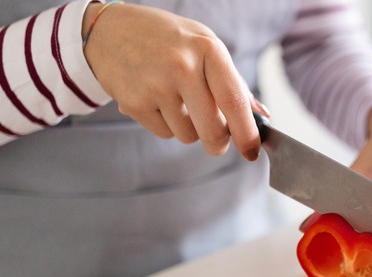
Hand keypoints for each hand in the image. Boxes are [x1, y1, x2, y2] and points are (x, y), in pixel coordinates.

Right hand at [81, 3, 266, 159]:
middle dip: (219, 143)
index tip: (252, 152)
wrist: (110, 31)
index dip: (247, 134)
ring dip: (190, 128)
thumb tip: (261, 115)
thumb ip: (233, 82)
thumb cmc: (168, 40)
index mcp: (208, 49)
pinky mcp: (134, 103)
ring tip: (177, 101)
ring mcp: (155, 85)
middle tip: (218, 141)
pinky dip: (166, 125)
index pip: (234, 101)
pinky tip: (157, 100)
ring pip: (188, 136)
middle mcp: (181, 66)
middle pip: (212, 130)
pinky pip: (165, 133)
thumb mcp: (205, 46)